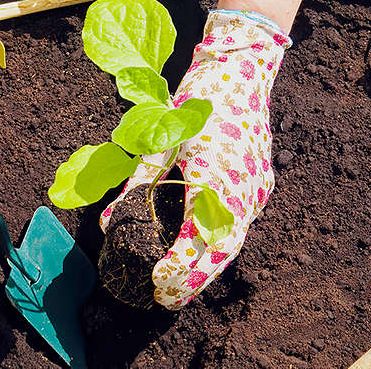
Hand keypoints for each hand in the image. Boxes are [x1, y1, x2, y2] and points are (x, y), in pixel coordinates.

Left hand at [101, 10, 289, 307]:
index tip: (157, 282)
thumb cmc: (195, 102)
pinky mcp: (262, 181)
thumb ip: (136, 183)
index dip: (179, 266)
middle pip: (221, 250)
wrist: (242, 69)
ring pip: (235, 240)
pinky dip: (222, 243)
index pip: (198, 238)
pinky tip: (204, 251)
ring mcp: (257, 186)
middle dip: (194, 279)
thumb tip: (109, 224)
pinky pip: (243, 223)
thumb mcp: (159, 140)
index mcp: (213, 177)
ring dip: (209, 265)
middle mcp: (241, 188)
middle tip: (166, 301)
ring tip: (183, 286)